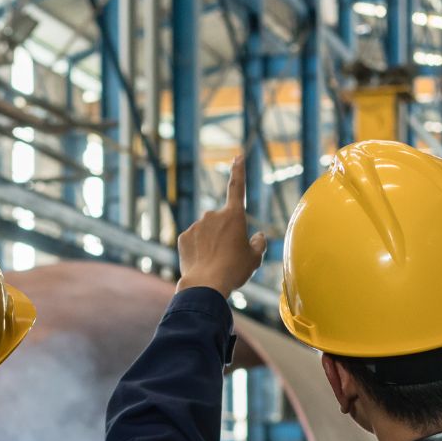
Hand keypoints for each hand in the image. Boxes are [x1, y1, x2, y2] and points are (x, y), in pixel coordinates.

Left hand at [176, 152, 268, 297]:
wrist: (206, 285)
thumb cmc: (234, 271)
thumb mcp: (254, 259)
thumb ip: (259, 244)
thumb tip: (259, 236)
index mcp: (234, 216)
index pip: (237, 187)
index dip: (238, 170)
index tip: (237, 156)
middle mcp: (213, 215)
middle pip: (222, 222)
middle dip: (224, 234)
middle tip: (228, 257)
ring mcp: (196, 225)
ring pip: (206, 232)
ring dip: (211, 243)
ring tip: (215, 264)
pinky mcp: (183, 236)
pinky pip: (193, 241)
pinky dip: (198, 250)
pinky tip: (201, 264)